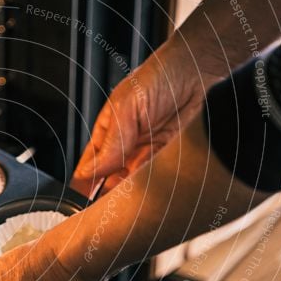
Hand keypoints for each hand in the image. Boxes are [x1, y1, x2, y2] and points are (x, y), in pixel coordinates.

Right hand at [71, 41, 219, 197]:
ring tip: (118, 206)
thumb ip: (111, 144)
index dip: (84, 180)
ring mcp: (146, 148)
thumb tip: (90, 171)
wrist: (200, 71)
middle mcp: (126, 140)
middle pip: (109, 174)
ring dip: (125, 191)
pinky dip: (146, 185)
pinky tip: (140, 194)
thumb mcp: (126, 110)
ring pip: (130, 178)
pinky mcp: (167, 153)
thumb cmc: (161, 76)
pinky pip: (153, 175)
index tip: (80, 200)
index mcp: (108, 128)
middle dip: (104, 191)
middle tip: (100, 209)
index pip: (90, 161)